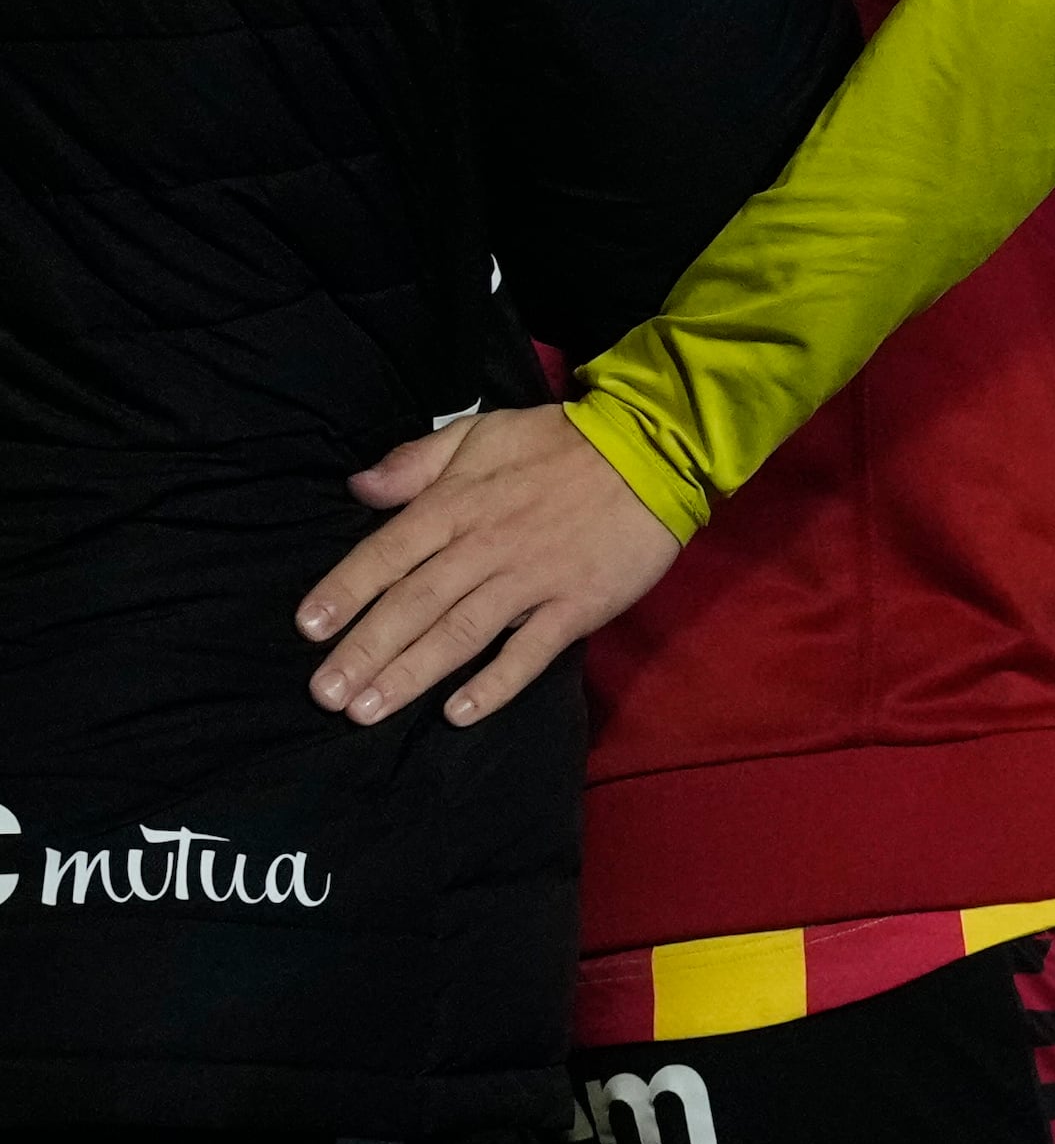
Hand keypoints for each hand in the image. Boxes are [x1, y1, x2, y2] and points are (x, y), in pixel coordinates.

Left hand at [297, 405, 680, 729]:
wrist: (655, 450)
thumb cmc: (560, 442)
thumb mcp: (482, 431)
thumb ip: (416, 460)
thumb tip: (358, 488)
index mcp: (457, 504)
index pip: (387, 553)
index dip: (345, 591)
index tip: (309, 630)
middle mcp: (485, 546)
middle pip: (414, 604)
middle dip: (365, 651)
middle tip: (325, 695)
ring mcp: (533, 579)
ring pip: (460, 632)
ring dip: (411, 674)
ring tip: (367, 711)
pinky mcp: (577, 605)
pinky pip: (530, 651)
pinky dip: (495, 684)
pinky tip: (459, 713)